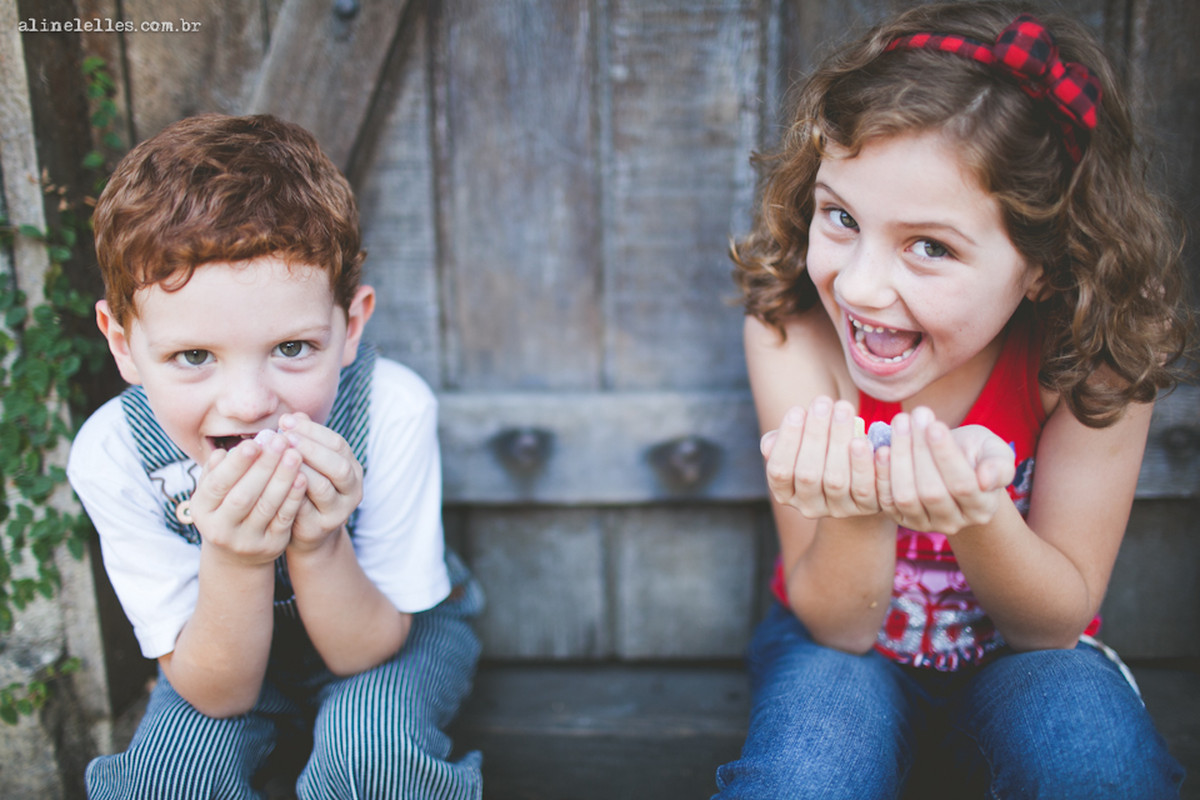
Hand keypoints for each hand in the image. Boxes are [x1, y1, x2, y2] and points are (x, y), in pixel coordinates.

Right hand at [188, 433, 306, 565]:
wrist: (238, 554)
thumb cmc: (226, 510)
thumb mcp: (214, 493)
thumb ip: (217, 471)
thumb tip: (223, 452)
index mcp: (202, 511)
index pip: (217, 484)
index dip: (236, 464)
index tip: (255, 442)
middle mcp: (221, 530)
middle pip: (243, 496)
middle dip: (263, 466)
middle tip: (280, 440)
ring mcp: (247, 541)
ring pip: (266, 506)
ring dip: (282, 478)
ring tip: (294, 454)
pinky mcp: (271, 546)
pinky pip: (284, 519)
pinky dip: (293, 497)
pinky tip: (302, 477)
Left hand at [278, 412, 363, 552]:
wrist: (307, 532)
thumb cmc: (305, 489)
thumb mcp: (309, 464)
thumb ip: (303, 441)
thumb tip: (293, 415)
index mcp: (352, 468)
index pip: (338, 444)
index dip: (312, 431)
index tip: (285, 420)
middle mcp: (352, 490)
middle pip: (338, 465)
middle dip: (310, 448)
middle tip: (283, 437)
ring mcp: (339, 511)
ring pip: (323, 487)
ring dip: (299, 469)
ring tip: (276, 457)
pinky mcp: (320, 528)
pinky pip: (303, 509)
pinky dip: (288, 493)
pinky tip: (270, 481)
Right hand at [762, 396, 881, 518]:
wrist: (856, 472)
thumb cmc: (820, 449)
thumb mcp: (798, 444)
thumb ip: (780, 442)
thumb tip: (769, 444)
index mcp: (785, 492)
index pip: (779, 470)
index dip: (787, 441)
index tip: (797, 410)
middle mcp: (809, 506)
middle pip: (807, 474)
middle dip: (814, 434)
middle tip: (823, 402)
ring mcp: (838, 509)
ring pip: (836, 480)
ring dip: (839, 441)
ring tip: (843, 409)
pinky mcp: (866, 507)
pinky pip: (866, 489)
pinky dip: (865, 464)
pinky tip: (865, 439)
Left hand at [876, 407, 1015, 533]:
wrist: (951, 464)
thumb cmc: (976, 454)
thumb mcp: (995, 451)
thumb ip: (999, 465)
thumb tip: (986, 480)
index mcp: (981, 508)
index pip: (963, 485)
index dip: (946, 456)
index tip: (935, 425)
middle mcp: (954, 522)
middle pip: (932, 492)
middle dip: (920, 451)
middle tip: (913, 416)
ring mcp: (924, 524)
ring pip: (906, 497)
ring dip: (899, 458)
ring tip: (899, 424)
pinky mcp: (900, 518)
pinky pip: (886, 500)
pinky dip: (881, 474)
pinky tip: (882, 448)